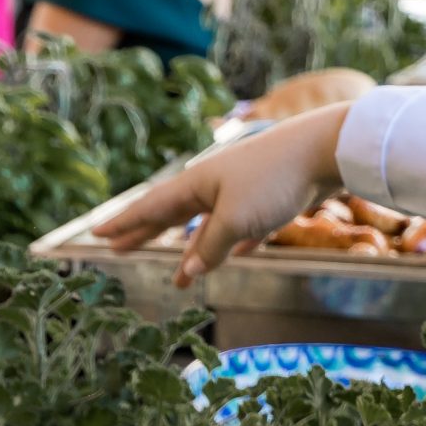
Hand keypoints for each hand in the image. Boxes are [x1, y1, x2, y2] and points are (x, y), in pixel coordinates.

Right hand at [93, 102, 353, 285]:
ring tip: (178, 276)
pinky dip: (229, 245)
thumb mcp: (236, 219)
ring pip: (207, 227)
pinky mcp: (269, 200)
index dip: (124, 224)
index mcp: (197, 184)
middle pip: (171, 215)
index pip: (150, 207)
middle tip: (118, 249)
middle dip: (145, 234)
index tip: (97, 235)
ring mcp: (241, 192)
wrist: (328, 149)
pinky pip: (240, 229)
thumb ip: (211, 246)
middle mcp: (214, 185)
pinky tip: (228, 257)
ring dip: (191, 252)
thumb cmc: (276, 180)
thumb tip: (189, 270)